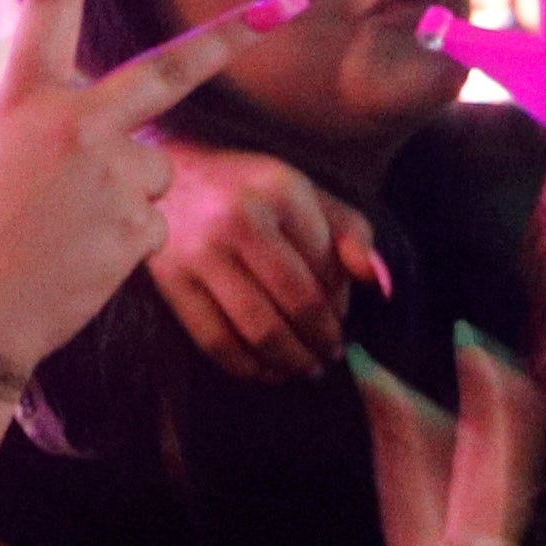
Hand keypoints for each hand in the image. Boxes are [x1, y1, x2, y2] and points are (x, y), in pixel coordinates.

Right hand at [0, 0, 294, 374]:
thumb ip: (45, 132)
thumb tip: (108, 140)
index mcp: (21, 98)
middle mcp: (72, 123)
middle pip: (173, 69)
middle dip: (237, 33)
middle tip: (291, 1)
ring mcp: (110, 175)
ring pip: (152, 173)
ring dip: (122, 201)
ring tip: (61, 235)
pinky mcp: (136, 228)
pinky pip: (150, 228)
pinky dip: (120, 248)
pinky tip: (75, 264)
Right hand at [148, 140, 385, 381]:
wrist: (165, 175)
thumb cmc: (245, 189)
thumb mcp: (301, 192)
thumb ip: (349, 231)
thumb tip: (380, 282)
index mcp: (280, 189)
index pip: (329, 266)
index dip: (341, 302)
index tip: (341, 317)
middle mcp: (239, 218)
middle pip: (298, 303)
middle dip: (322, 339)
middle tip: (331, 355)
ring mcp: (201, 250)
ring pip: (259, 328)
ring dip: (290, 361)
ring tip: (305, 369)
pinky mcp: (171, 278)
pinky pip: (216, 340)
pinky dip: (246, 366)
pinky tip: (265, 371)